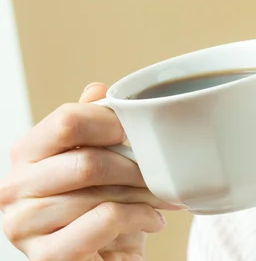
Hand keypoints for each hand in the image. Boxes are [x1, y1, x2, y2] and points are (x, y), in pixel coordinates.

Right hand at [0, 83, 178, 260]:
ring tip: (162, 195)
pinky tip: (152, 218)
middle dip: (135, 166)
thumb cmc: (96, 201)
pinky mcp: (45, 257)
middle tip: (162, 170)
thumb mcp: (95, 155)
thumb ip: (91, 122)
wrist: (99, 255)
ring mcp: (24, 226)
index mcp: (27, 152)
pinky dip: (138, 217)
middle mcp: (14, 187)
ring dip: (143, 195)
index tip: (139, 128)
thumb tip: (97, 90)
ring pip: (99, 194)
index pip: (67, 121)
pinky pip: (104, 223)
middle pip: (88, 162)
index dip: (111, 121)